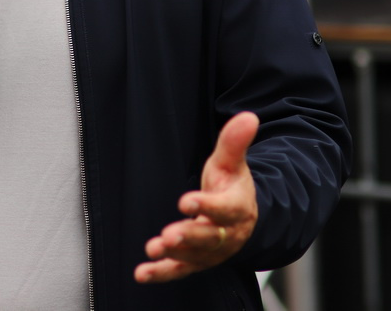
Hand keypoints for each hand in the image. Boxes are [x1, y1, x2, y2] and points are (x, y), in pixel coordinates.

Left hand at [135, 112, 259, 283]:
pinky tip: (142, 272)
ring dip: (174, 255)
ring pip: (194, 256)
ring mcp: (211, 252)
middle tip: (169, 235)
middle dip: (189, 236)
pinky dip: (161, 273)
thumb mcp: (232, 163)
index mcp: (237, 208)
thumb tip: (248, 116)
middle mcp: (226, 234)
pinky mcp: (196, 262)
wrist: (244, 220)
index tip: (186, 201)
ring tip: (154, 248)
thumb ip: (234, 142)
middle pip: (209, 238)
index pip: (224, 209)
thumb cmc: (232, 187)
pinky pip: (179, 270)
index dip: (206, 206)